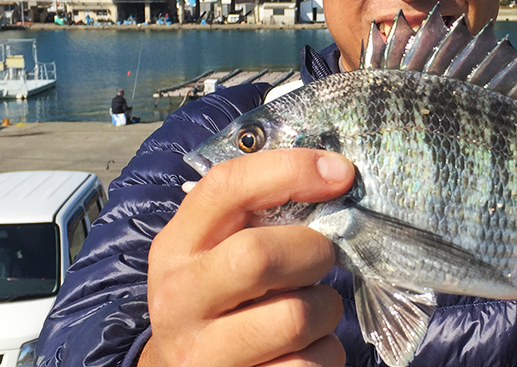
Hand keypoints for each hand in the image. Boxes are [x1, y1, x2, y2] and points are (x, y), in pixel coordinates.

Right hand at [138, 149, 355, 366]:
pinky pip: (309, 366)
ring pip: (297, 318)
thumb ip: (259, 215)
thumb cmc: (219, 299)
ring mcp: (204, 354)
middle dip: (313, 252)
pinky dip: (324, 354)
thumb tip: (335, 176)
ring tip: (310, 310)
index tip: (340, 173)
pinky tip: (303, 349)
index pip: (227, 188)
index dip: (290, 170)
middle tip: (321, 258)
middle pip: (258, 257)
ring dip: (325, 310)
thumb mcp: (217, 251)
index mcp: (176, 248)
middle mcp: (179, 300)